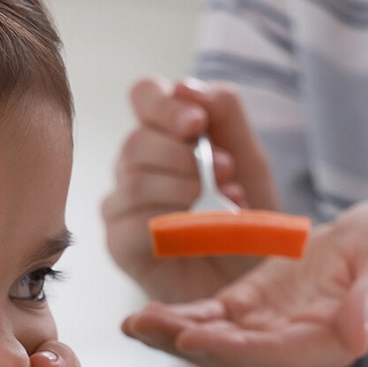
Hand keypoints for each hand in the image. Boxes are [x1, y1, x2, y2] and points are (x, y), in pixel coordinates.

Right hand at [101, 75, 280, 303]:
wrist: (248, 280)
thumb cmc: (245, 219)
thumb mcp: (248, 159)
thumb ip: (224, 113)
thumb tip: (185, 85)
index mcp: (162, 135)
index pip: (144, 95)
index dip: (164, 104)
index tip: (197, 125)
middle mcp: (133, 166)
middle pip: (137, 140)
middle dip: (184, 156)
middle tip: (222, 175)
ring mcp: (120, 205)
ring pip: (134, 179)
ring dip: (184, 190)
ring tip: (221, 207)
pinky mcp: (118, 244)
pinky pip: (132, 222)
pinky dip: (171, 225)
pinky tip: (198, 233)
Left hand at [121, 201, 367, 366]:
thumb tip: (358, 339)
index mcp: (327, 344)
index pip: (276, 353)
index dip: (235, 349)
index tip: (195, 340)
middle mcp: (289, 350)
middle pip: (231, 356)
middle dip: (184, 345)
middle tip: (141, 326)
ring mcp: (263, 332)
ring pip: (211, 342)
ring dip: (169, 336)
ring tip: (130, 324)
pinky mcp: (246, 311)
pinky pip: (206, 319)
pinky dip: (175, 319)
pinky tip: (141, 318)